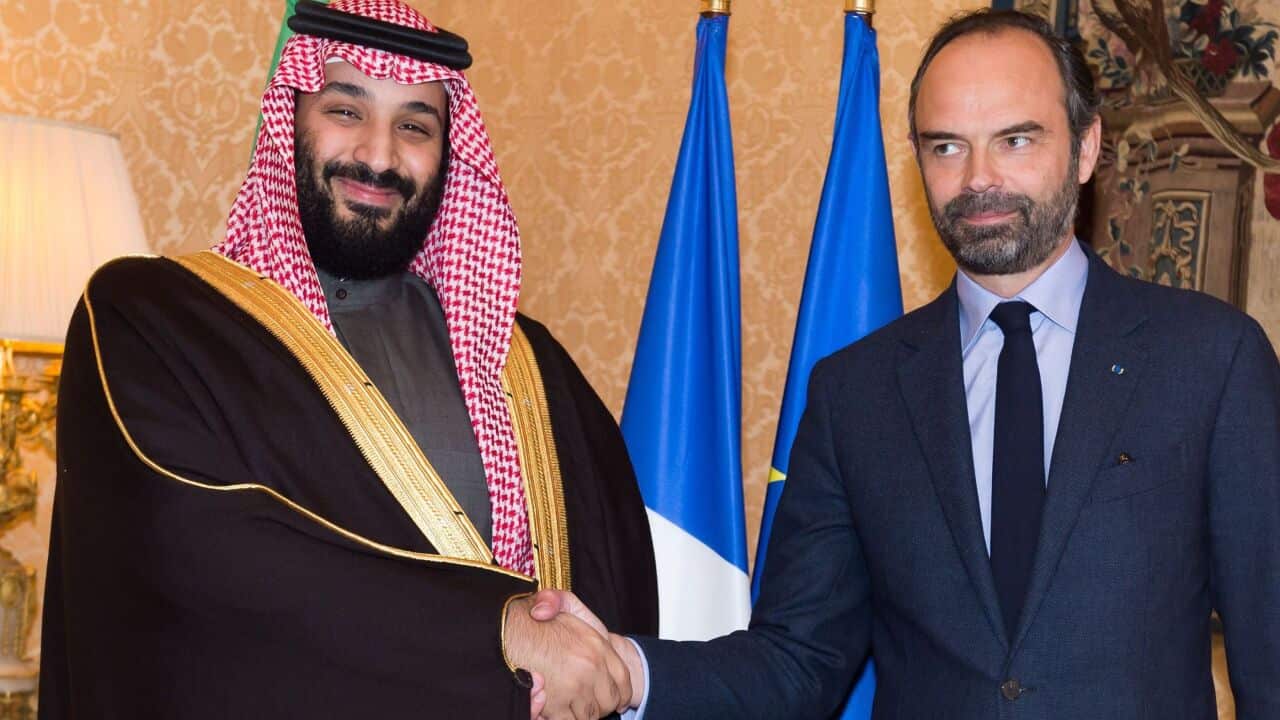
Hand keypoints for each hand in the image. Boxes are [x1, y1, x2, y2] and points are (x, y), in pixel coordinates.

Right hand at [505, 594, 631, 719]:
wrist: (506, 634)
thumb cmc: (531, 622)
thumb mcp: (560, 603)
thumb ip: (563, 603)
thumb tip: (552, 615)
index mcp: (597, 645)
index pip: (623, 680)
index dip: (620, 693)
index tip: (617, 700)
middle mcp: (590, 666)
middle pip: (609, 702)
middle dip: (601, 706)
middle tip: (590, 704)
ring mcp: (574, 686)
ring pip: (591, 715)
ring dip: (583, 715)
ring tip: (572, 706)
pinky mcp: (556, 704)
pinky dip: (565, 719)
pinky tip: (556, 711)